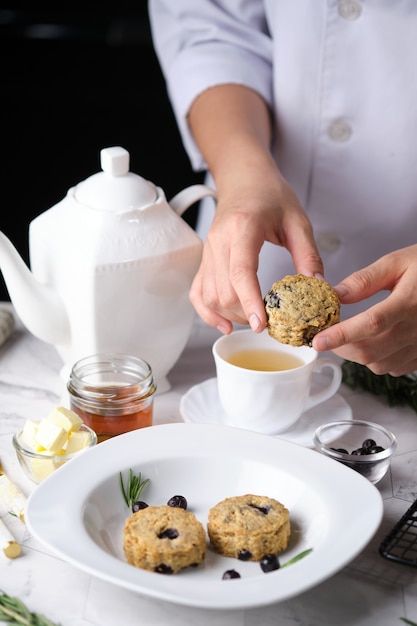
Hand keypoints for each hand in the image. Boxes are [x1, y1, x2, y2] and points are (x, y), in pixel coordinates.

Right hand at [187, 84, 322, 333]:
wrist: (244, 178)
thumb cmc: (271, 195)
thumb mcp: (298, 221)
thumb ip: (309, 255)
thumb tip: (318, 288)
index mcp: (243, 228)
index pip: (241, 272)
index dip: (249, 301)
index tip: (261, 324)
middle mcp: (219, 241)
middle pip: (223, 291)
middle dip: (245, 314)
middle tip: (271, 322)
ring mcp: (208, 252)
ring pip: (209, 296)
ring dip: (230, 315)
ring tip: (254, 320)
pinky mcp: (205, 260)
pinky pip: (198, 292)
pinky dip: (208, 312)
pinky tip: (225, 325)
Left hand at [313, 245, 416, 375]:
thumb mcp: (398, 262)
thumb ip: (365, 280)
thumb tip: (336, 294)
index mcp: (409, 302)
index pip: (370, 324)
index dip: (341, 336)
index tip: (318, 340)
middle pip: (370, 351)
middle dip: (341, 348)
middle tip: (327, 336)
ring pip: (380, 364)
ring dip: (357, 355)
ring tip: (350, 337)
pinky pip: (394, 368)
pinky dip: (377, 359)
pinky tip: (374, 342)